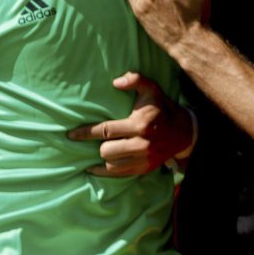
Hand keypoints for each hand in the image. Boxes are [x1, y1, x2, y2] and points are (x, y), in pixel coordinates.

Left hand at [67, 72, 195, 175]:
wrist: (183, 132)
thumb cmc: (161, 108)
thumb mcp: (151, 89)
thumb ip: (135, 79)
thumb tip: (116, 81)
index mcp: (139, 124)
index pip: (105, 130)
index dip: (85, 133)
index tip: (70, 135)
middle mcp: (141, 144)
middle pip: (106, 150)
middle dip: (98, 145)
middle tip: (97, 140)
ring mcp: (143, 159)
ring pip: (111, 164)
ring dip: (103, 157)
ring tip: (100, 150)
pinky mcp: (145, 169)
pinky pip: (119, 174)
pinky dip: (105, 171)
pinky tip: (94, 168)